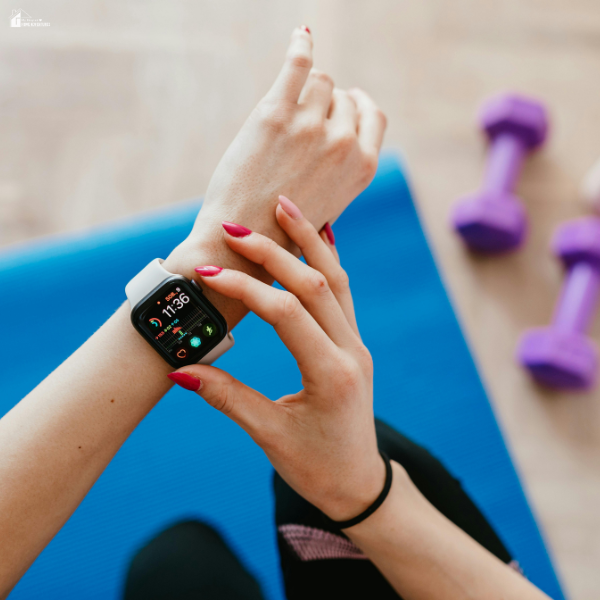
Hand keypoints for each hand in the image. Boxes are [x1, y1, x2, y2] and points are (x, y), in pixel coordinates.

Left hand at [164, 27, 386, 326]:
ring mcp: (311, 126)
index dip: (355, 107)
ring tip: (285, 115)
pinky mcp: (276, 114)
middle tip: (298, 127)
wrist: (244, 242)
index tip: (343, 104)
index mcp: (363, 167)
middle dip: (322, 106)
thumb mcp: (330, 206)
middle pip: (341, 96)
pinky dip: (300, 46)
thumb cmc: (282, 228)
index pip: (373, 115)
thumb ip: (341, 172)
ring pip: (319, 81)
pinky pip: (298, 64)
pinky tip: (301, 36)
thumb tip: (345, 142)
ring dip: (303, 93)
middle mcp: (344, 143)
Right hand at [168, 196, 384, 521]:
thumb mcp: (269, 435)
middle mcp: (350, 351)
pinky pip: (343, 292)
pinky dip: (327, 261)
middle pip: (314, 284)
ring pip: (336, 280)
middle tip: (238, 227)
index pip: (284, 314)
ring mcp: (356, 344)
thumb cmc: (316, 466)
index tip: (206, 275)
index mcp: (330, 374)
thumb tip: (180, 370)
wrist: (358, 482)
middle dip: (273, 252)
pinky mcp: (353, 343)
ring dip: (309, 241)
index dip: (244, 289)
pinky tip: (318, 236)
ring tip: (285, 206)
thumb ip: (227, 398)